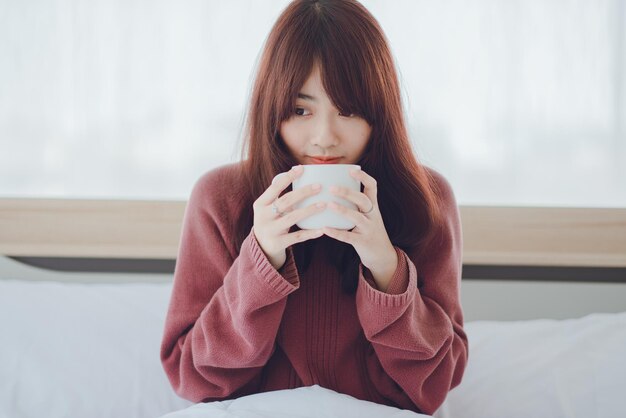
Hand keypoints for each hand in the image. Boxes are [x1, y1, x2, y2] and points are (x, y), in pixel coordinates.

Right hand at [253, 165, 326, 269]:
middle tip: (319, 186)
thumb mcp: (268, 207)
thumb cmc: (270, 220)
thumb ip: (279, 194)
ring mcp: (270, 230)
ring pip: (292, 218)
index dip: (288, 177)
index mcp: (260, 204)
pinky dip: (310, 233)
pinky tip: (322, 229)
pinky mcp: (278, 243)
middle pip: (285, 201)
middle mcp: (263, 216)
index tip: (302, 168)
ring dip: (309, 210)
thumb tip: (298, 171)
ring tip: (324, 205)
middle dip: (303, 193)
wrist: (261, 247)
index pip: (275, 188)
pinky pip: (297, 237)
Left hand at [322, 167, 397, 290]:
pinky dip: (336, 232)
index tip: (351, 170)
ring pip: (357, 217)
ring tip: (328, 205)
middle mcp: (373, 215)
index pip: (372, 186)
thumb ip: (355, 203)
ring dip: (343, 210)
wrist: (383, 255)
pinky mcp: (362, 242)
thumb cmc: (369, 230)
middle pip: (363, 200)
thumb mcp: (367, 215)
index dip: (363, 177)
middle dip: (348, 192)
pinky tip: (325, 229)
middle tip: (331, 187)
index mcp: (373, 206)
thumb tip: (333, 186)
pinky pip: (349, 237)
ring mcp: (369, 229)